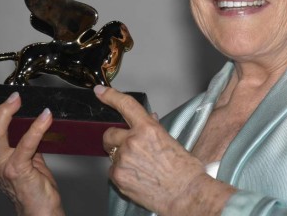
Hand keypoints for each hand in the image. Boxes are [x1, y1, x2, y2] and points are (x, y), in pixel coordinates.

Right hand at [0, 92, 64, 215]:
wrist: (39, 210)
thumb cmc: (32, 186)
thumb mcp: (20, 161)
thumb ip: (19, 143)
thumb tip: (28, 121)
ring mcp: (3, 166)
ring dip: (4, 114)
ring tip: (15, 100)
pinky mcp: (19, 169)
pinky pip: (26, 144)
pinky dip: (37, 128)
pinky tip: (45, 117)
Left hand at [95, 85, 230, 215]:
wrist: (186, 194)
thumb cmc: (185, 170)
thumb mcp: (170, 141)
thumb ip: (153, 129)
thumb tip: (148, 120)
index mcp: (148, 129)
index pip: (125, 105)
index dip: (110, 96)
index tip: (101, 92)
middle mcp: (132, 142)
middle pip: (109, 133)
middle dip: (115, 138)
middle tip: (128, 147)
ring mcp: (123, 160)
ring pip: (112, 154)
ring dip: (121, 157)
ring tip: (141, 167)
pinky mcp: (118, 177)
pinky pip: (113, 170)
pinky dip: (122, 172)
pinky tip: (138, 177)